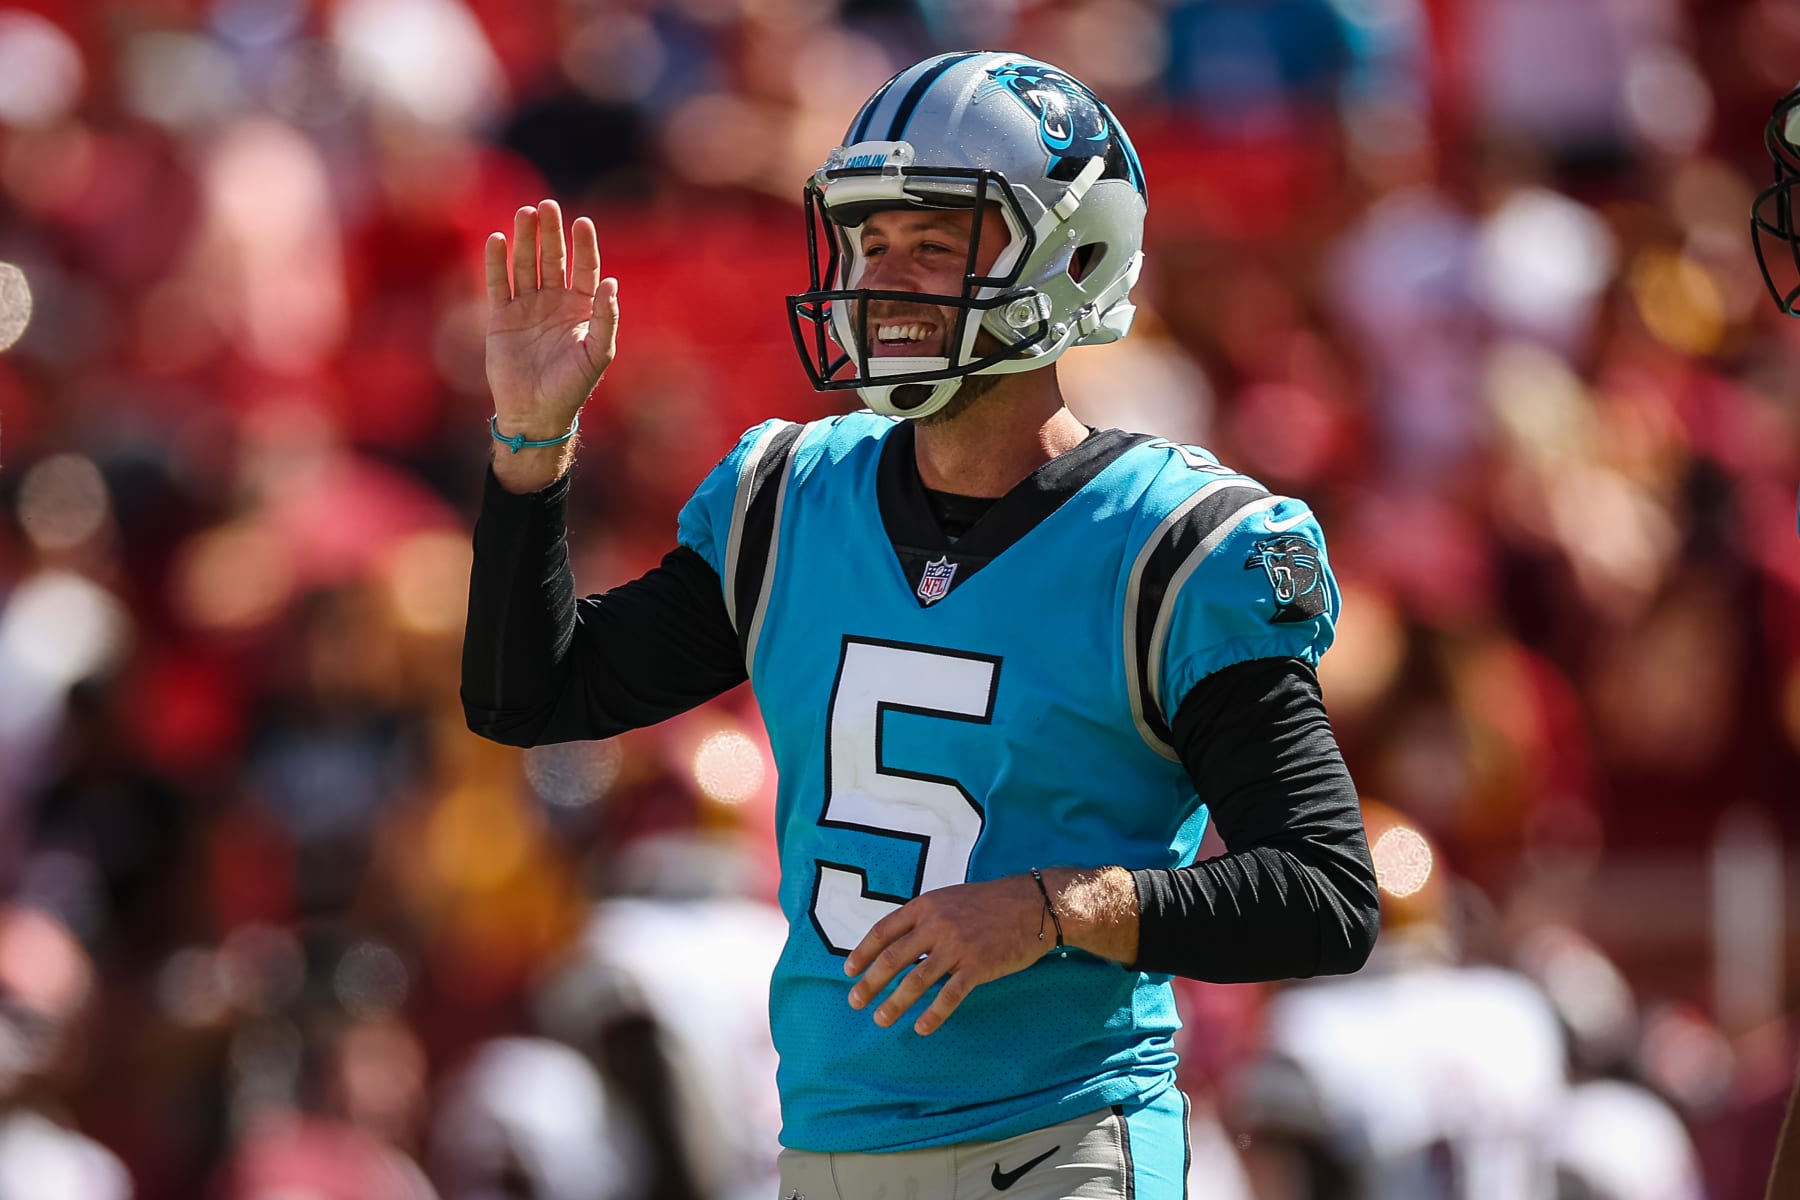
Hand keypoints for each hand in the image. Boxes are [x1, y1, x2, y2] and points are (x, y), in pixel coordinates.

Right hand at [484, 200, 617, 487]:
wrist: (535, 412)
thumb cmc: (572, 386)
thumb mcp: (597, 353)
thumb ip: (606, 318)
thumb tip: (611, 283)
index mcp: (581, 308)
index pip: (584, 268)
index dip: (583, 245)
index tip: (582, 222)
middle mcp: (554, 302)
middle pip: (553, 258)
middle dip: (551, 233)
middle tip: (548, 206)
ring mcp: (527, 307)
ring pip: (525, 265)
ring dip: (525, 240)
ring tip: (525, 213)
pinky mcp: (501, 317)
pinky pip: (499, 283)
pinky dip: (497, 262)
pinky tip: (498, 240)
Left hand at [843, 875, 1051, 1036]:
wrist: (1033, 904)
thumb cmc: (990, 902)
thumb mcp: (950, 899)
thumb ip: (924, 919)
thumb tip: (898, 943)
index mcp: (926, 907)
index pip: (883, 931)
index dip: (862, 953)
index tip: (849, 971)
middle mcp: (936, 925)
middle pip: (893, 958)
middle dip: (870, 983)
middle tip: (855, 1002)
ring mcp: (957, 946)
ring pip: (916, 980)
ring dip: (895, 1003)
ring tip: (881, 1019)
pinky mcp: (978, 966)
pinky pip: (950, 995)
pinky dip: (933, 1014)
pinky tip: (921, 1027)